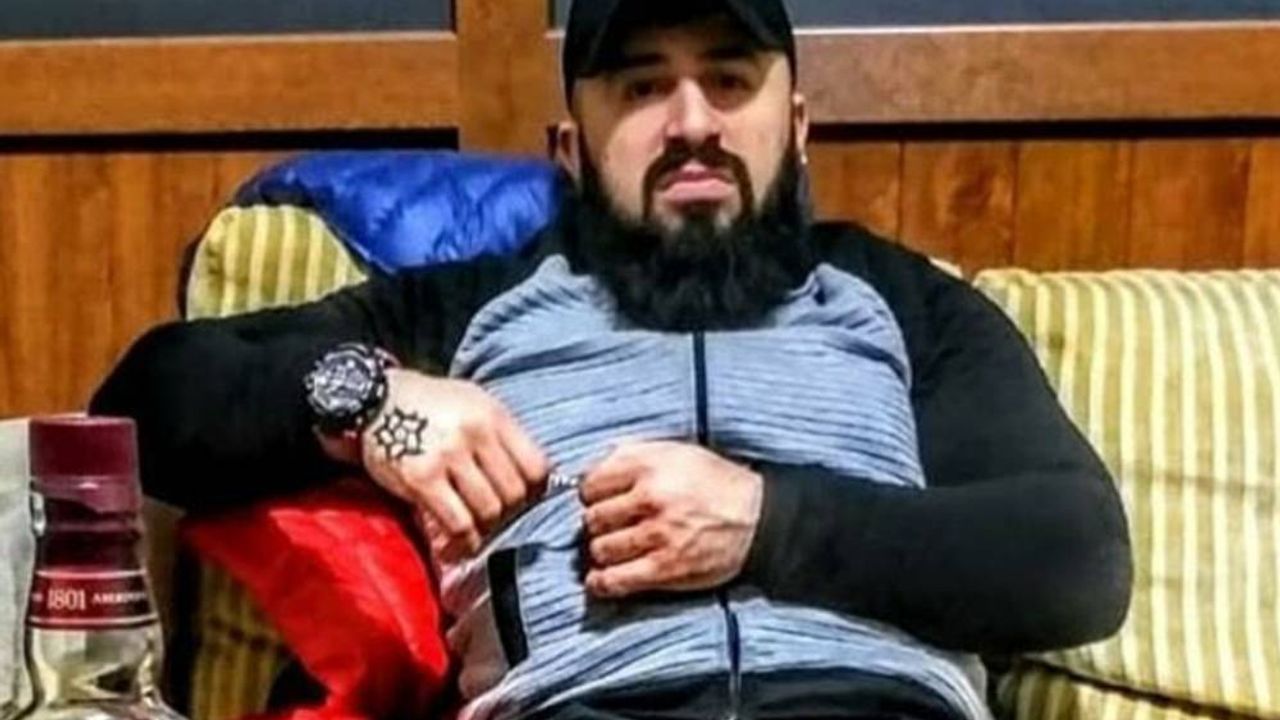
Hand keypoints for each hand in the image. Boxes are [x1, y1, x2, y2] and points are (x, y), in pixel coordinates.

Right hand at [361, 369, 548, 560]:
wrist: (374, 399)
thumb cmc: (430, 405)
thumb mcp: (474, 404)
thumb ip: (502, 437)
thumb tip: (534, 481)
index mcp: (493, 415)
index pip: (536, 468)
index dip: (534, 491)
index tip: (523, 499)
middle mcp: (475, 433)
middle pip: (514, 493)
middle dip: (507, 511)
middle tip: (493, 516)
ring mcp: (448, 456)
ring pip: (489, 510)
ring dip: (484, 527)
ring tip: (475, 528)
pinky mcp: (421, 478)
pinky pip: (458, 522)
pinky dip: (464, 541)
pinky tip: (460, 543)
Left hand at [580, 441, 763, 597]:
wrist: (758, 516)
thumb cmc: (714, 482)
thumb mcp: (675, 453)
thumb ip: (631, 456)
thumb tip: (589, 471)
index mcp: (649, 465)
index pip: (591, 484)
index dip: (592, 495)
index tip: (601, 502)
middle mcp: (651, 497)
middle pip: (592, 518)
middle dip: (598, 524)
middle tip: (612, 527)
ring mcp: (658, 534)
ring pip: (600, 549)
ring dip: (603, 552)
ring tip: (615, 550)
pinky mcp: (666, 567)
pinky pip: (616, 580)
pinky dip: (602, 582)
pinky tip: (601, 579)